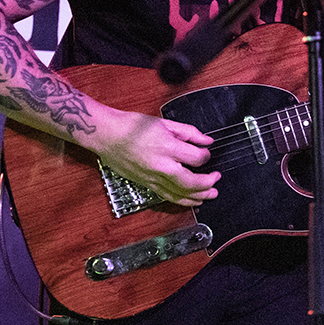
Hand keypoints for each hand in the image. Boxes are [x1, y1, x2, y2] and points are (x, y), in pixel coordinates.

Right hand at [88, 110, 216, 206]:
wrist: (106, 135)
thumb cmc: (132, 126)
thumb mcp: (164, 123)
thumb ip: (189, 133)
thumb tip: (207, 140)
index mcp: (167, 147)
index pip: (197, 158)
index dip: (206, 156)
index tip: (206, 152)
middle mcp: (161, 166)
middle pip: (191, 182)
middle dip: (208, 183)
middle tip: (217, 179)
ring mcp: (152, 178)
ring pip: (180, 195)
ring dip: (198, 197)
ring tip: (210, 195)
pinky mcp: (145, 184)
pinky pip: (167, 197)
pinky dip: (182, 200)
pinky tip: (191, 200)